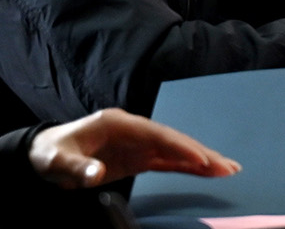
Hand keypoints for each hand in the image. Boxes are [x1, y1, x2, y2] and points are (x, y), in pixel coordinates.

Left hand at [29, 108, 240, 187]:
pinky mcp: (138, 159)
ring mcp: (139, 145)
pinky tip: (206, 172)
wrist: (43, 155)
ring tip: (228, 170)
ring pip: (177, 151)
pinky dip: (188, 167)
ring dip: (202, 160)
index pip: (157, 134)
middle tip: (227, 166)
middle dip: (202, 153)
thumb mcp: (56, 160)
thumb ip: (78, 167)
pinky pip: (168, 163)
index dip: (180, 146)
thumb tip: (98, 173)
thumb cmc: (50, 153)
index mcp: (119, 123)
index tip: (200, 159)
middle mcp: (135, 131)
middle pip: (174, 141)